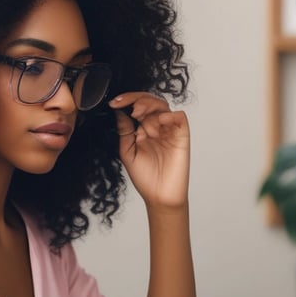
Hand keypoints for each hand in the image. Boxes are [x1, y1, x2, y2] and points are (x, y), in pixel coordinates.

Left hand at [109, 92, 189, 208]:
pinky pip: (179, 117)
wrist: (159, 197)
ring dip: (149, 105)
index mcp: (143, 130)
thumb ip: (125, 132)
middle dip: (137, 100)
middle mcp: (157, 128)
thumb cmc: (146, 178)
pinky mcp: (182, 136)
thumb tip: (119, 112)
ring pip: (163, 106)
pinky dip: (169, 115)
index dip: (126, 101)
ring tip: (137, 112)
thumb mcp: (128, 153)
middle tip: (128, 108)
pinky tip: (158, 122)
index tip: (114, 103)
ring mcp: (169, 131)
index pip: (136, 107)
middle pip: (149, 102)